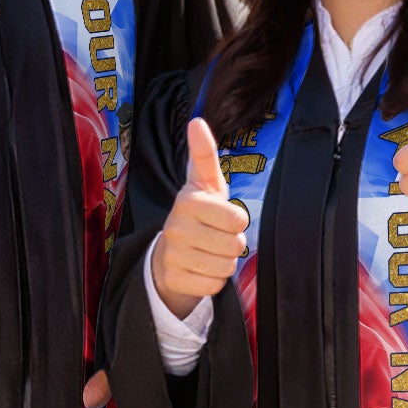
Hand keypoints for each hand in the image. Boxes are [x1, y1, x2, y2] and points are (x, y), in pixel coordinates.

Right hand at [150, 117, 248, 317]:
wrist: (170, 252)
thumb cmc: (199, 213)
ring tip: (209, 252)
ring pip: (225, 267)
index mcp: (187, 201)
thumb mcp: (205, 183)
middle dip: (233, 244)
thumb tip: (197, 121)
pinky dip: (213, 280)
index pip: (237, 219)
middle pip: (234, 245)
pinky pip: (214, 285)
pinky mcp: (173, 279)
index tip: (224, 216)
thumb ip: (204, 154)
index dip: (237, 221)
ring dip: (224, 262)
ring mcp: (172, 255)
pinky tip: (200, 269)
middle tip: (217, 237)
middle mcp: (176, 227)